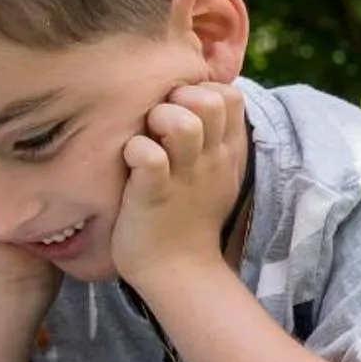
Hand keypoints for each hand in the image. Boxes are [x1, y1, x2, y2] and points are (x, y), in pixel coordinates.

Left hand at [111, 82, 245, 285]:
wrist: (180, 271)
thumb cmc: (189, 216)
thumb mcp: (218, 174)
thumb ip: (214, 137)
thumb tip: (199, 96)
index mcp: (226, 152)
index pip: (230, 95)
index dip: (202, 90)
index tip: (181, 110)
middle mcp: (211, 160)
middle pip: (210, 99)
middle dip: (179, 96)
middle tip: (159, 120)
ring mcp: (184, 177)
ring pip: (183, 123)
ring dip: (159, 119)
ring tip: (147, 136)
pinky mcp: (154, 195)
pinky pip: (149, 157)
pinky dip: (135, 151)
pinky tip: (130, 161)